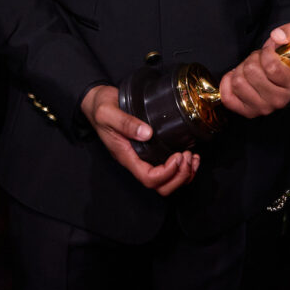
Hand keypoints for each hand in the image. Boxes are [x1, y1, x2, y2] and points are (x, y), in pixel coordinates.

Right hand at [80, 85, 197, 194]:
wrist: (97, 102)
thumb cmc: (101, 108)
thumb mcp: (108, 112)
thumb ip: (125, 123)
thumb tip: (146, 133)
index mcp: (126, 156)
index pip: (148, 178)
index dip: (166, 173)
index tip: (177, 155)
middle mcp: (135, 161)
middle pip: (160, 186)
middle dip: (179, 176)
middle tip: (187, 156)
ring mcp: (143, 157)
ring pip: (166, 182)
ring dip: (184, 174)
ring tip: (192, 157)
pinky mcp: (150, 150)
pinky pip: (168, 170)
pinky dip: (183, 167)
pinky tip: (190, 155)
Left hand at [218, 24, 289, 117]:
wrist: (284, 69)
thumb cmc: (289, 53)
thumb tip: (276, 36)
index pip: (271, 68)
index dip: (266, 53)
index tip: (269, 49)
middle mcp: (280, 100)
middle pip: (251, 73)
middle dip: (252, 59)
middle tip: (259, 59)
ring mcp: (264, 108)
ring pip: (238, 82)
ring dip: (241, 69)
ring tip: (251, 68)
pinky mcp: (248, 112)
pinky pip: (228, 98)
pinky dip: (228, 83)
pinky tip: (237, 76)